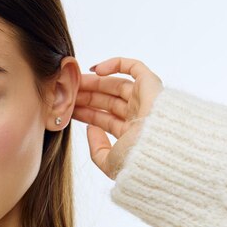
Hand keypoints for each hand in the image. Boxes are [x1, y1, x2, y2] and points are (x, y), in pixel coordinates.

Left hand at [72, 57, 163, 179]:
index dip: (85, 113)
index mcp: (131, 134)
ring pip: (115, 85)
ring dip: (94, 83)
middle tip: (67, 94)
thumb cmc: (137, 160)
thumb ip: (97, 149)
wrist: (159, 149)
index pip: (104, 119)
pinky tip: (96, 70)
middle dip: (86, 97)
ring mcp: (145, 100)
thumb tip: (90, 129)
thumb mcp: (109, 162)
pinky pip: (133, 67)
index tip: (67, 109)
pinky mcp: (151, 84)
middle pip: (107, 101)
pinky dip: (115, 64)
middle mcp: (139, 116)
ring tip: (74, 83)